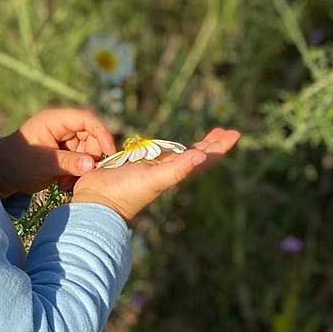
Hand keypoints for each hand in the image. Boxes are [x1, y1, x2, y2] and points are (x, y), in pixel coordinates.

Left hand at [0, 107, 118, 198]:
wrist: (1, 175)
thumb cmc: (17, 163)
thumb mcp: (43, 163)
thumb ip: (67, 163)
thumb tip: (92, 165)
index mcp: (55, 120)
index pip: (87, 120)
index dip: (101, 134)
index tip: (109, 152)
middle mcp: (62, 127)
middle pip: (91, 136)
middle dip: (92, 155)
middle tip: (86, 174)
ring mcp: (64, 141)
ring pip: (87, 150)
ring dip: (84, 167)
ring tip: (67, 182)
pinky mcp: (64, 154)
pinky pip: (80, 161)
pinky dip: (77, 173)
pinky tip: (64, 184)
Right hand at [71, 127, 241, 225]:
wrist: (97, 202)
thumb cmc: (126, 193)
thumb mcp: (155, 180)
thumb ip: (178, 169)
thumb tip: (204, 156)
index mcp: (174, 173)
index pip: (203, 159)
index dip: (219, 147)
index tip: (235, 133)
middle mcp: (166, 170)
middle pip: (195, 154)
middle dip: (210, 143)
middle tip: (224, 129)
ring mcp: (150, 167)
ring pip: (178, 153)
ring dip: (193, 145)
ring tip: (205, 136)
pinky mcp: (134, 163)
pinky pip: (157, 152)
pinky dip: (167, 146)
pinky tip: (166, 146)